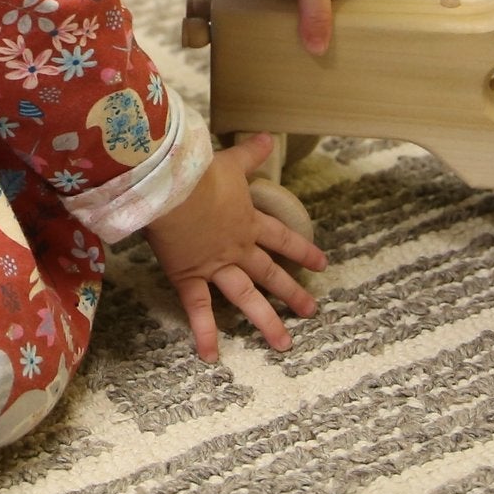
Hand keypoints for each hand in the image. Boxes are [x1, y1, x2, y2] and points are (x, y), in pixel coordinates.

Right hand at [146, 131, 325, 359]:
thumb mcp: (228, 160)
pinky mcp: (189, 275)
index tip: (322, 264)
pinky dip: (205, 332)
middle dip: (292, 293)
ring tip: (284, 345)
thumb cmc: (197, 170)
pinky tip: (212, 356)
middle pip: (270, 273)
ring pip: (246, 298)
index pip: (282, 237)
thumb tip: (267, 136)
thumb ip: (250, 152)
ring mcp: (216, 265)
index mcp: (247, 220)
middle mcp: (238, 247)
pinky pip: (199, 309)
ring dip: (266, 321)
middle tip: (311, 312)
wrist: (172, 187)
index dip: (302, 250)